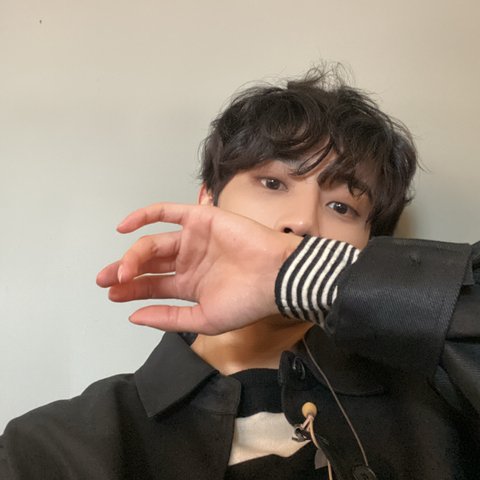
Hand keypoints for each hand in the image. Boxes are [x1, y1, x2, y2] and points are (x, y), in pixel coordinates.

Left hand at [96, 203, 301, 333]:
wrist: (275, 276)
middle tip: (105, 281)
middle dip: (125, 272)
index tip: (112, 295)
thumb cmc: (247, 301)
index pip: (154, 286)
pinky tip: (124, 228)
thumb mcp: (203, 320)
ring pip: (154, 242)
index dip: (131, 290)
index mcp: (190, 285)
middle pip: (149, 264)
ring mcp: (193, 239)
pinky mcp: (199, 219)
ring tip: (121, 270)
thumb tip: (135, 316)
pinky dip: (145, 216)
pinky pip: (166, 213)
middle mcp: (189, 261)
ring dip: (133, 254)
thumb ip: (169, 318)